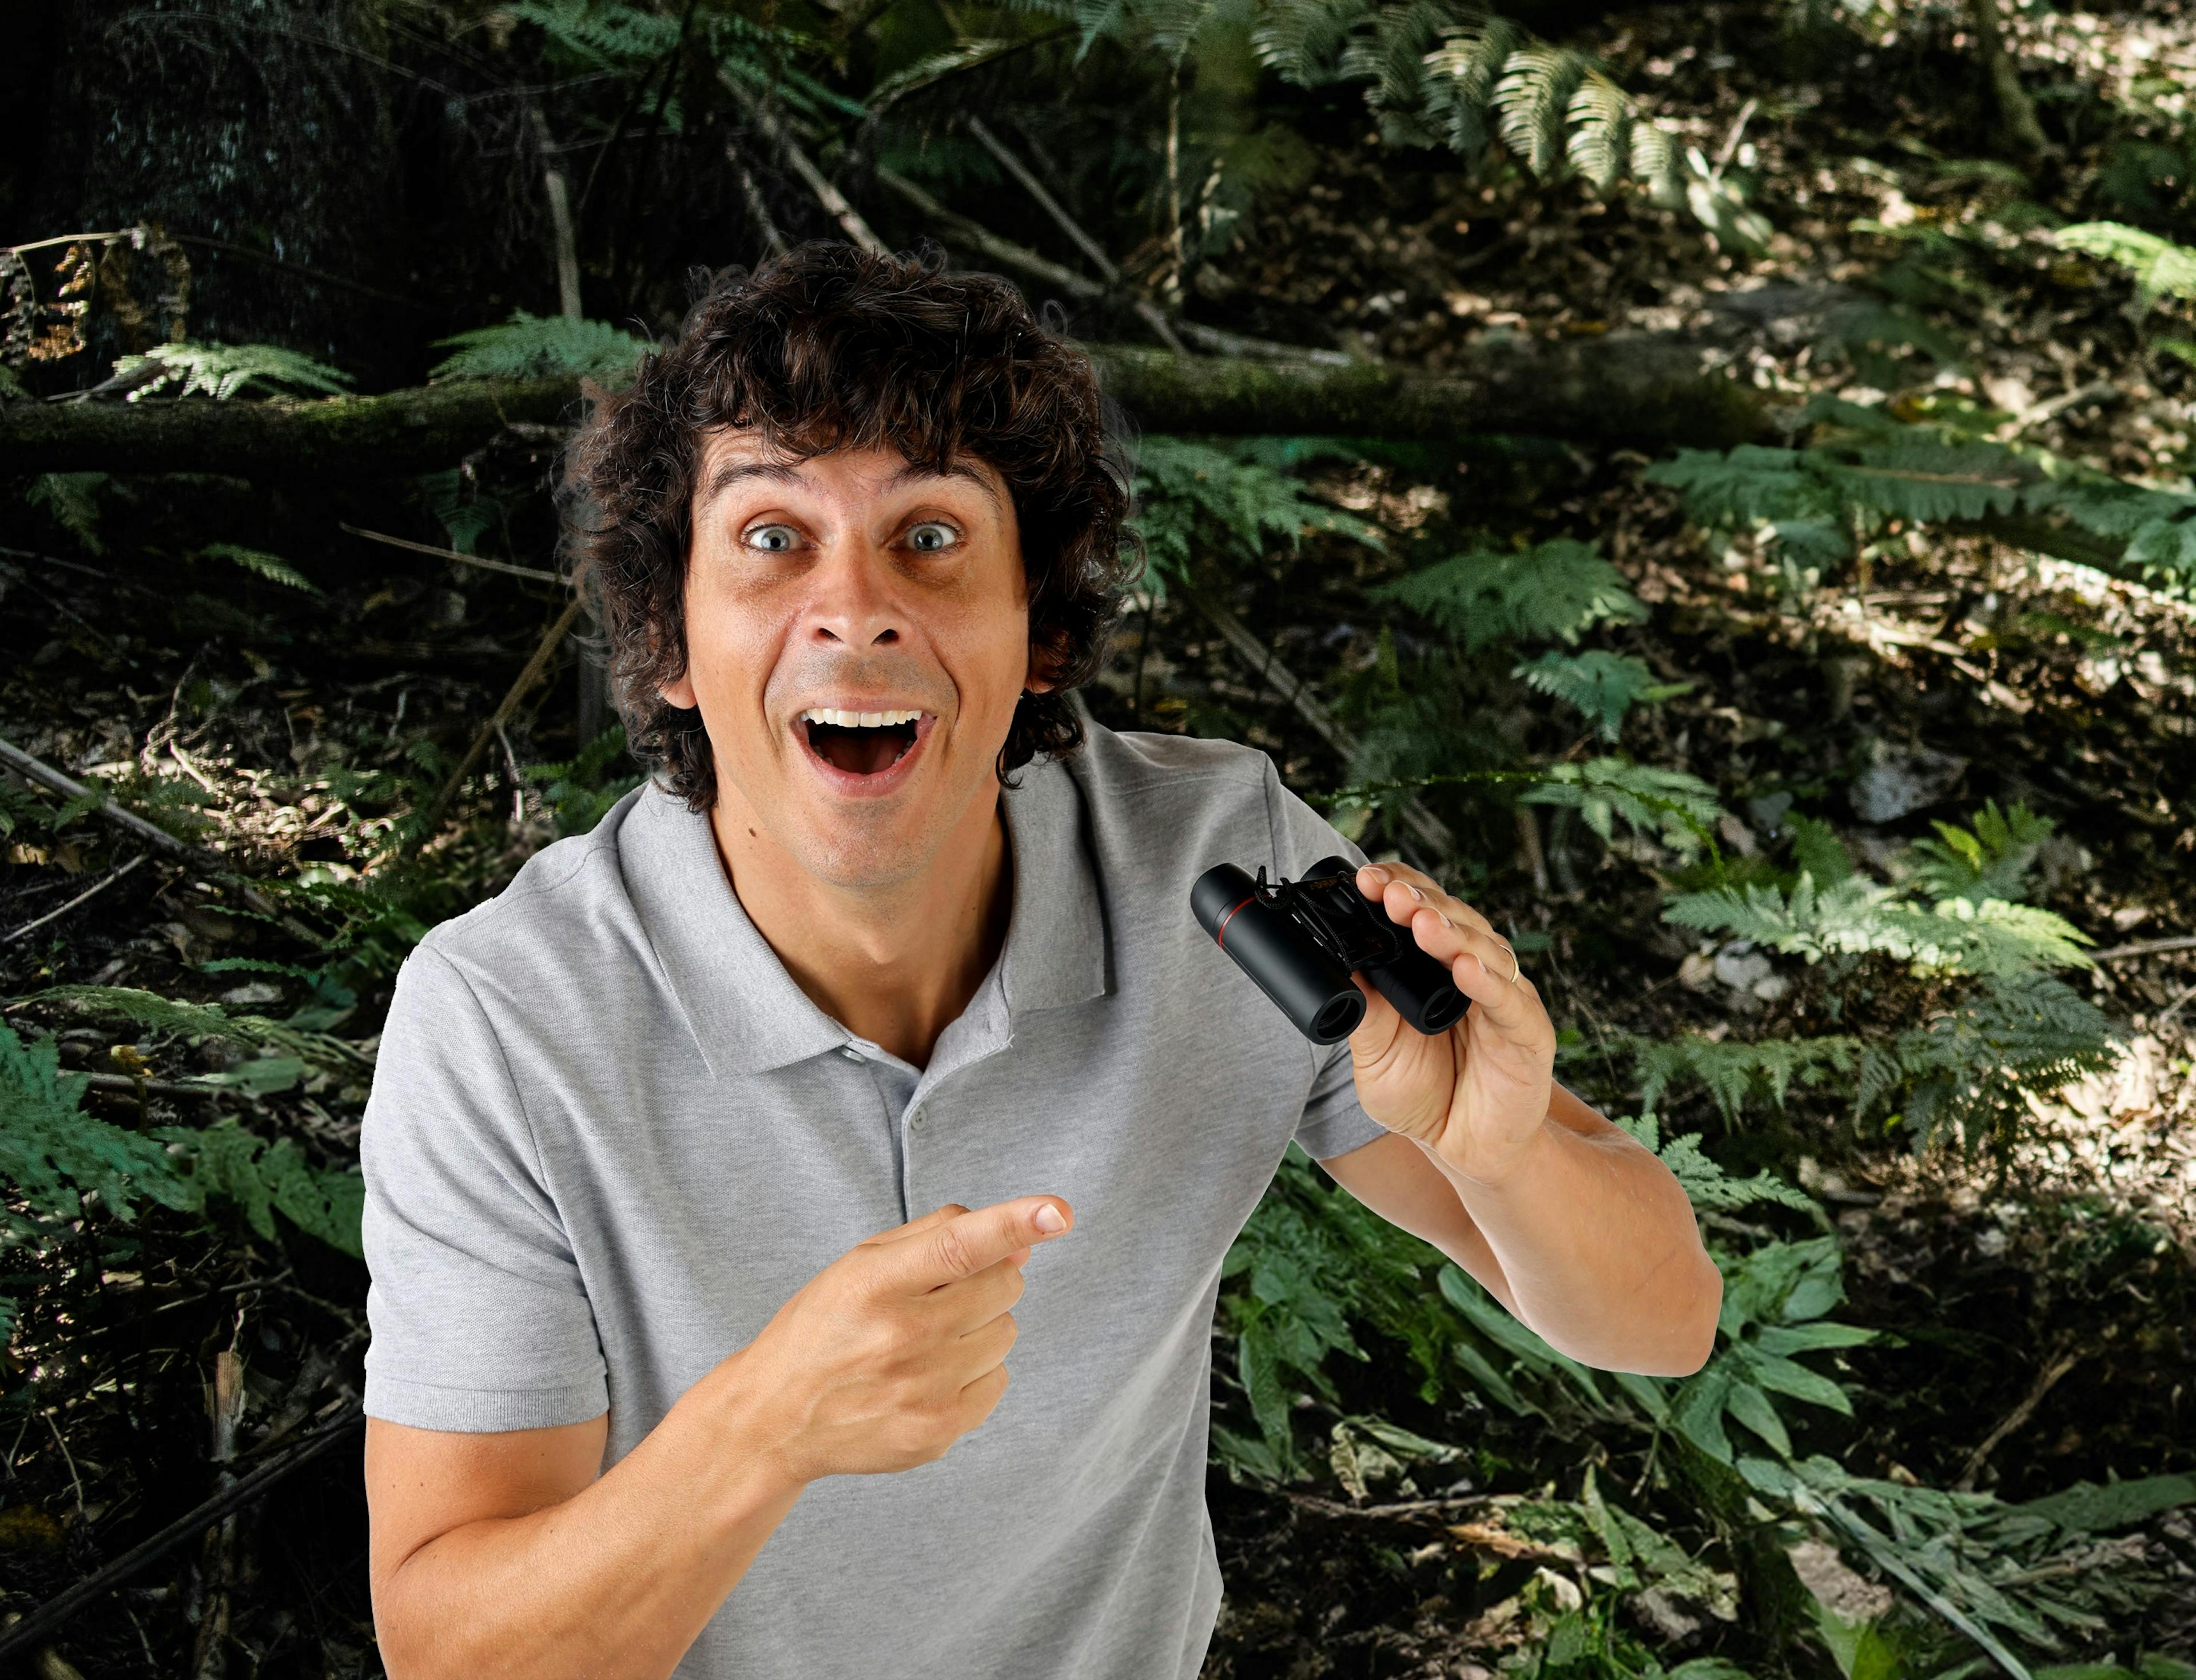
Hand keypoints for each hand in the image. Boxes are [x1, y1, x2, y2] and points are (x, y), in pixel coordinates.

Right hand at [733, 1196, 1073, 1484]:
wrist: (775, 1418)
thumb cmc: (827, 1326)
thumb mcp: (863, 1263)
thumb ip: (942, 1235)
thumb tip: (1025, 1237)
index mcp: (875, 1284)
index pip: (957, 1246)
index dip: (1013, 1223)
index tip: (1058, 1213)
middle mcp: (901, 1338)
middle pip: (1003, 1284)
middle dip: (987, 1279)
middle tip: (942, 1293)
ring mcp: (922, 1391)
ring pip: (1006, 1331)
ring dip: (981, 1325)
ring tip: (928, 1338)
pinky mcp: (936, 1433)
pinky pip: (998, 1380)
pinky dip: (975, 1370)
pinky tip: (929, 1374)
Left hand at [1345, 862, 1554, 1185]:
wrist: (1463, 1149)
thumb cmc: (1423, 1095)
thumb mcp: (1376, 1054)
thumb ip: (1364, 1013)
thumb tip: (1337, 963)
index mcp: (1431, 965)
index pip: (1418, 911)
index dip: (1396, 889)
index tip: (1365, 880)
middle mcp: (1470, 969)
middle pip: (1451, 920)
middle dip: (1419, 902)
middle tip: (1389, 893)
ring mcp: (1502, 997)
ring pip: (1483, 950)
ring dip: (1451, 933)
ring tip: (1421, 922)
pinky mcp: (1528, 1032)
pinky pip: (1509, 1001)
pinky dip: (1489, 982)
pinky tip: (1466, 969)